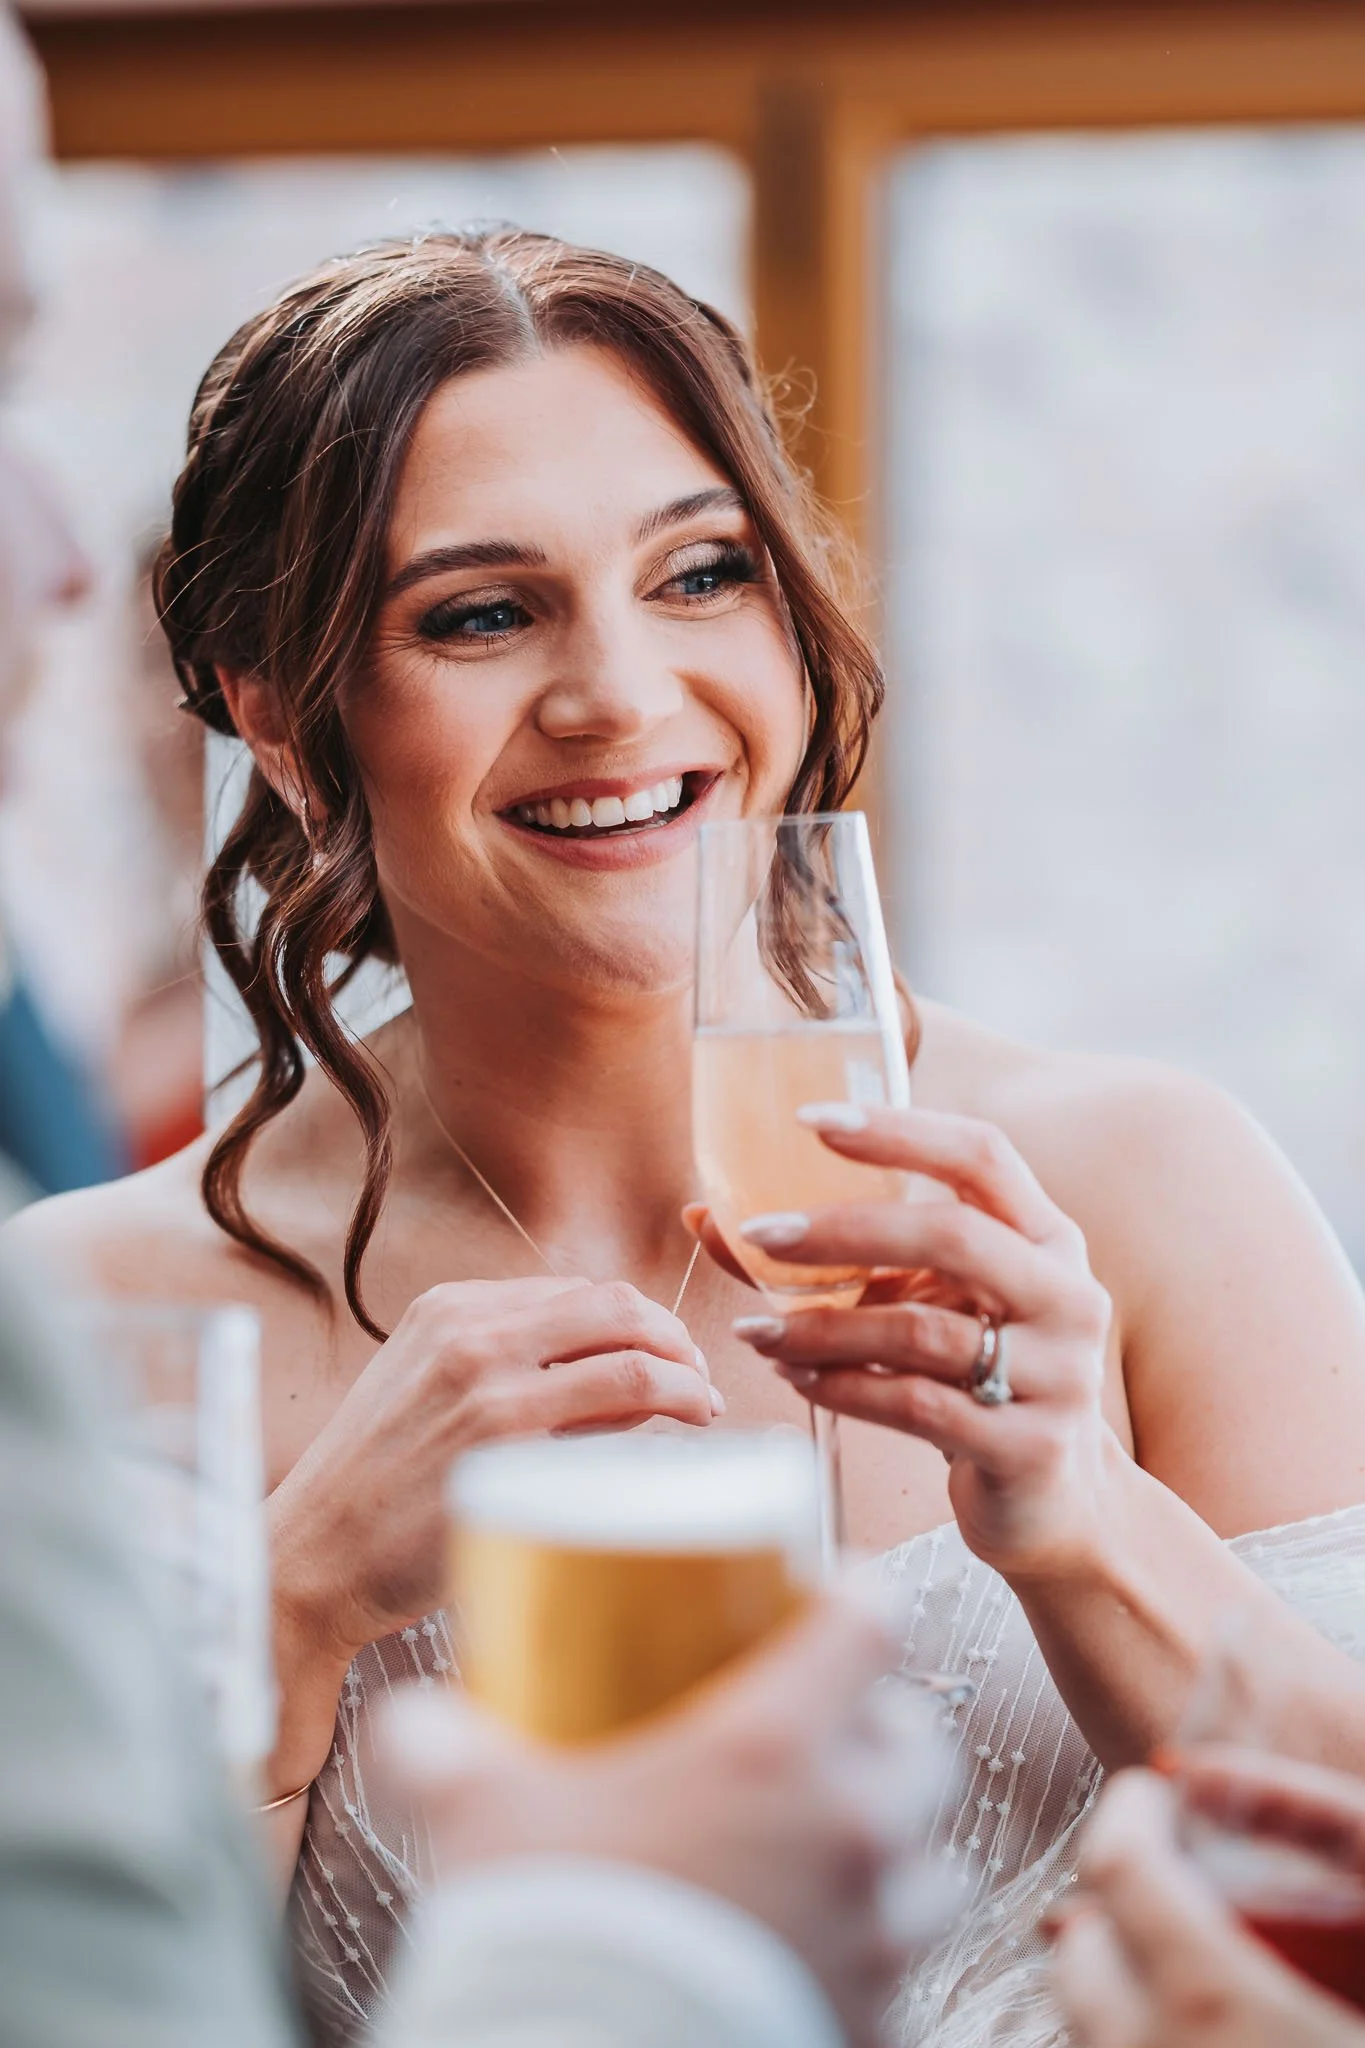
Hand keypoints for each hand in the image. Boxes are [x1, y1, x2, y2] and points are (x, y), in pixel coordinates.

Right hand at [271, 1276, 715, 1668]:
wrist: (311, 1557)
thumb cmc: (373, 1487)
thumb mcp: (425, 1388)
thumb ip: (505, 1363)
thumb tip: (614, 1365)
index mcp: (451, 1307)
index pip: (581, 1291)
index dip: (640, 1319)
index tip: (668, 1352)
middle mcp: (472, 1334)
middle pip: (618, 1308)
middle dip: (676, 1339)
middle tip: (698, 1379)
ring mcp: (492, 1390)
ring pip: (632, 1361)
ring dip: (687, 1384)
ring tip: (701, 1412)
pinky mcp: (509, 1453)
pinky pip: (615, 1429)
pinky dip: (659, 1432)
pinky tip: (670, 1453)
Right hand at [376, 1595, 953, 2047]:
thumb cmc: (546, 1927)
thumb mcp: (476, 1810)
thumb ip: (438, 1748)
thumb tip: (409, 1721)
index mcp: (773, 1746)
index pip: (871, 1624)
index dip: (857, 1598)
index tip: (830, 1598)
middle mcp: (847, 1826)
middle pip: (924, 1743)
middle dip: (888, 1732)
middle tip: (832, 1734)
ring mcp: (872, 1932)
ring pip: (934, 1865)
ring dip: (902, 1850)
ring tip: (843, 1850)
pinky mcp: (872, 2020)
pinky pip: (905, 1976)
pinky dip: (876, 1959)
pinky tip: (820, 1954)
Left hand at [721, 1102, 1114, 1576]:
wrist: (1053, 1501)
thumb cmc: (976, 1378)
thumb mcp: (933, 1303)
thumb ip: (848, 1260)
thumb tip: (707, 1217)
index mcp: (1048, 1239)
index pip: (982, 1155)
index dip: (899, 1129)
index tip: (810, 1119)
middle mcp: (1067, 1295)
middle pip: (953, 1236)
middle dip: (844, 1231)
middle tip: (760, 1234)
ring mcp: (1058, 1375)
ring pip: (920, 1331)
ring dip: (823, 1328)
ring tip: (758, 1331)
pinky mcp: (1029, 1447)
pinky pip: (916, 1406)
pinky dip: (843, 1389)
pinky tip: (797, 1379)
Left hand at [1053, 1767, 1364, 2047]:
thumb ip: (1314, 1815)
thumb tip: (1193, 1767)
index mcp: (1212, 1999)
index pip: (1115, 1868)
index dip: (1128, 1814)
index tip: (1151, 1794)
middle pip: (1084, 1956)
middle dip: (1120, 1901)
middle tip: (1178, 1874)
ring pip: (1094, 2028)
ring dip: (1126, 1978)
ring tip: (1202, 1954)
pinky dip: (1143, 2036)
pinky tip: (1217, 2028)